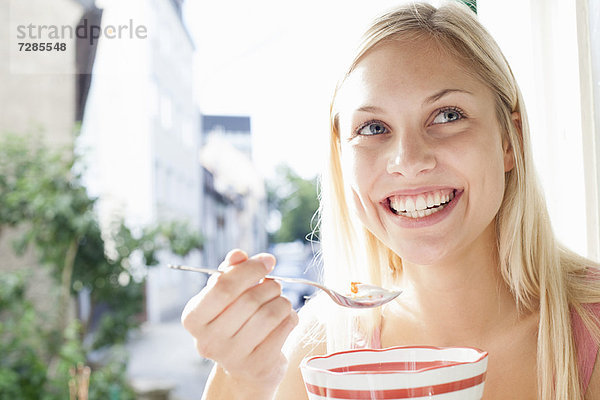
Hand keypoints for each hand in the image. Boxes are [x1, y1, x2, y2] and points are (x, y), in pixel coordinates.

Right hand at [181, 249, 298, 396]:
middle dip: (269, 285)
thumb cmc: (233, 321)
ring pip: (269, 314)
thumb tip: (238, 254)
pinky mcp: (257, 367)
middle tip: (275, 284)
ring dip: (282, 301)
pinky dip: (290, 317)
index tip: (268, 261)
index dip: (249, 269)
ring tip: (280, 300)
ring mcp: (232, 357)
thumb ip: (230, 271)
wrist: (243, 368)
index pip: (222, 286)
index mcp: (193, 318)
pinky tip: (285, 317)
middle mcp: (208, 341)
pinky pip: (283, 329)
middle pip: (249, 300)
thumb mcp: (226, 295)